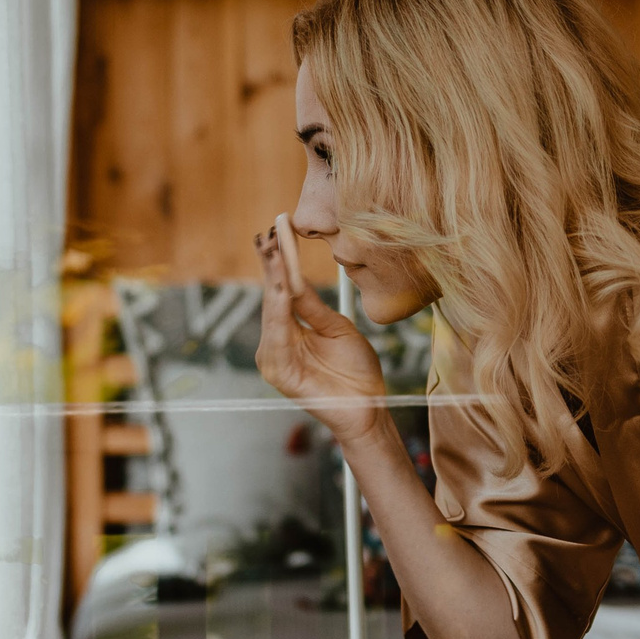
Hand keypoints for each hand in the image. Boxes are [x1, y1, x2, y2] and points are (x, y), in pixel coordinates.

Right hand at [255, 212, 387, 444]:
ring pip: (271, 311)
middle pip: (271, 297)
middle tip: (271, 231)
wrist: (368, 408)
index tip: (279, 229)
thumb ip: (312, 306)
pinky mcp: (279, 372)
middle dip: (272, 263)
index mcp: (288, 333)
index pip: (281, 291)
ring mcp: (274, 359)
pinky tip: (283, 286)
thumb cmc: (355, 372)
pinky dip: (279, 308)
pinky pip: (279, 333)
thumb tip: (294, 276)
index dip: (279, 261)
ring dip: (273, 279)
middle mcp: (276, 344)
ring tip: (274, 251)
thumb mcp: (337, 328)